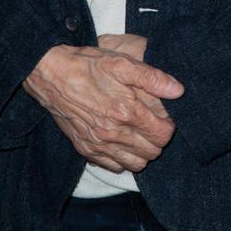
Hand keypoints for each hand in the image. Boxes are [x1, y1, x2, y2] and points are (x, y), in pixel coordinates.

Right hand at [22, 42, 183, 173]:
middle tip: (153, 124)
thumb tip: (178, 91)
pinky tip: (120, 141)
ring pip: (134, 165)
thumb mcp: (122, 63)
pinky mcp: (85, 149)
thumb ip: (152, 78)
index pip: (162, 135)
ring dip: (142, 152)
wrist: (51, 74)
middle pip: (151, 153)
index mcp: (126, 112)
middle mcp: (113, 134)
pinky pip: (113, 167)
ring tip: (139, 134)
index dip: (169, 127)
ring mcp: (98, 144)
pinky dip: (122, 159)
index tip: (165, 117)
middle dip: (157, 140)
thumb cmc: (88, 65)